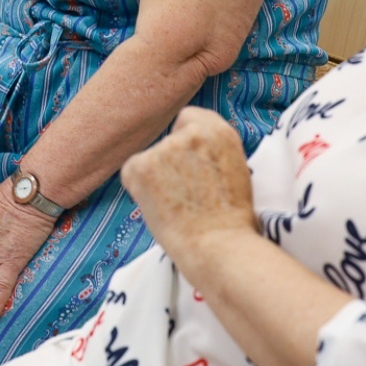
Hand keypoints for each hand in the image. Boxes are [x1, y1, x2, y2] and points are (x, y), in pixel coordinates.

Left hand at [122, 108, 257, 273]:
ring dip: (156, 176)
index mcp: (219, 131)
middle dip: (171, 162)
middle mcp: (191, 133)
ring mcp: (165, 148)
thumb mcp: (234, 169)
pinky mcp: (141, 166)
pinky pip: (132, 171)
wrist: (219, 246)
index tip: (190, 162)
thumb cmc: (230, 220)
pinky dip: (138, 188)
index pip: (190, 118)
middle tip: (183, 192)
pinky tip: (158, 207)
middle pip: (169, 140)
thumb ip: (211, 151)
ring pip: (150, 157)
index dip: (187, 141)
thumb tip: (189, 153)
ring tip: (175, 206)